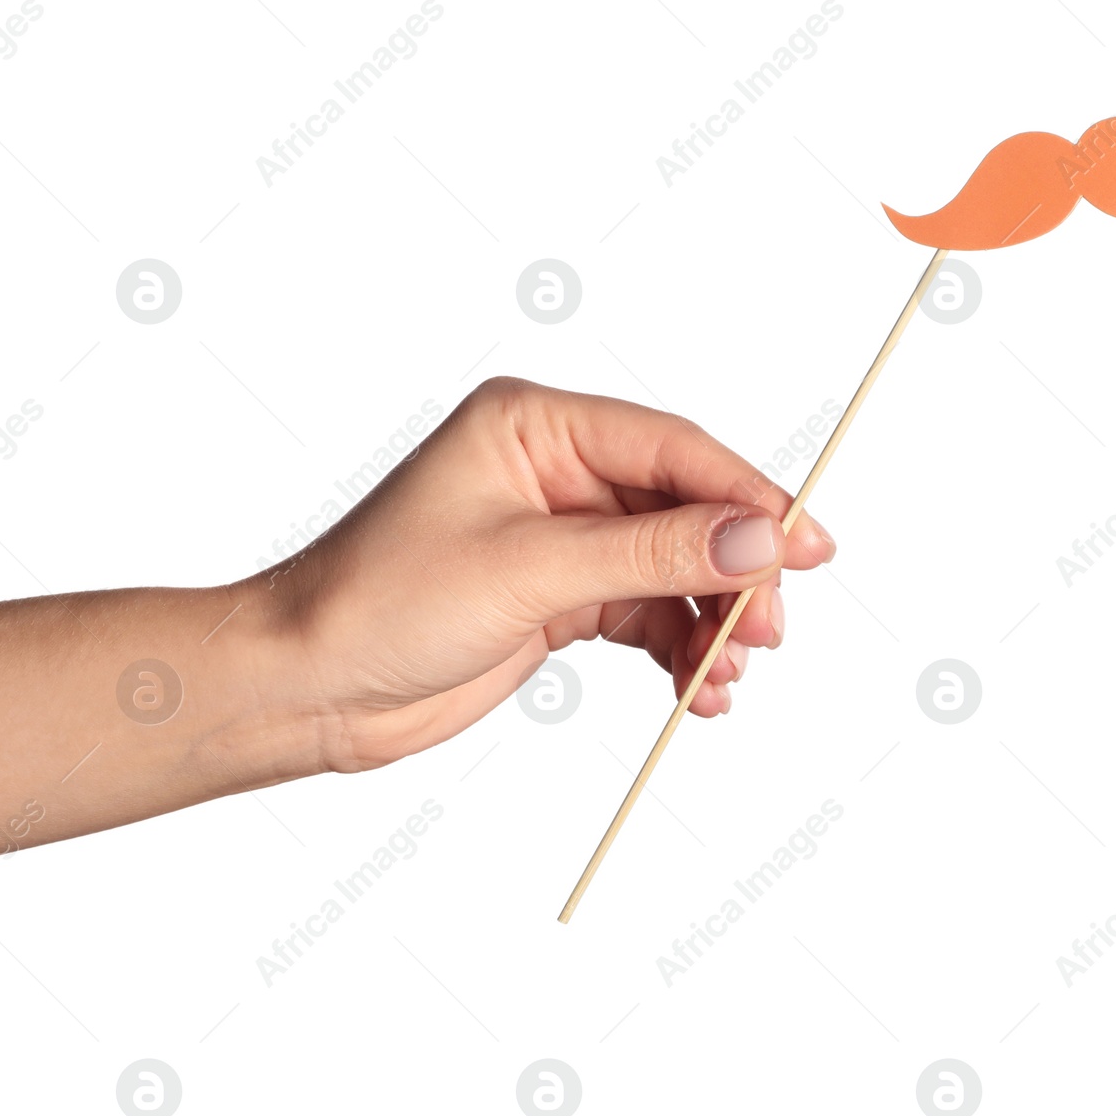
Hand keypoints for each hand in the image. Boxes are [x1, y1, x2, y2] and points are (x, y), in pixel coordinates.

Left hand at [264, 378, 836, 771]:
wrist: (306, 687)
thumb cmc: (380, 602)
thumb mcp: (530, 571)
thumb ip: (653, 553)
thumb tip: (759, 538)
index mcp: (538, 426)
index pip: (673, 449)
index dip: (749, 496)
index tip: (808, 544)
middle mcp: (557, 471)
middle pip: (685, 509)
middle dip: (732, 571)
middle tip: (767, 629)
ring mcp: (562, 536)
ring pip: (674, 567)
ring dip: (709, 620)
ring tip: (726, 675)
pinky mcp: (561, 595)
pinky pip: (647, 613)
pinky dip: (677, 649)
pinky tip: (694, 689)